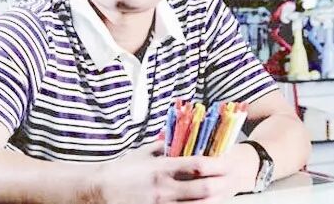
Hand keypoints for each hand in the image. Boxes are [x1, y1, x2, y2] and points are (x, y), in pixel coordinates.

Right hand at [95, 141, 258, 203]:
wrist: (101, 190)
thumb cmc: (122, 169)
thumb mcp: (142, 152)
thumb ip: (161, 146)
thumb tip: (175, 137)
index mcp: (162, 168)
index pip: (195, 165)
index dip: (214, 163)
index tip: (225, 160)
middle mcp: (166, 188)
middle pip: (203, 189)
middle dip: (220, 184)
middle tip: (231, 180)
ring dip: (212, 201)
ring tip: (222, 193)